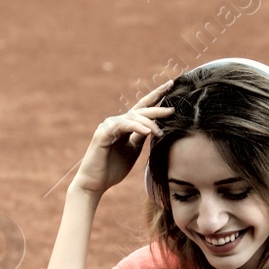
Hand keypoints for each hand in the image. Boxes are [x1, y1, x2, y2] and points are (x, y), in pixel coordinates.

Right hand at [70, 80, 176, 195]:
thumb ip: (141, 136)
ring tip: (160, 132)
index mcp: (126, 125)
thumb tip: (155, 126)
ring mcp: (109, 126)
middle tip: (172, 109)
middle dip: (157, 108)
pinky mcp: (103, 134)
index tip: (171, 85)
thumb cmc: (113, 168)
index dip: (156, 96)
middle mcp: (117, 122)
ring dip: (149, 123)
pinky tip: (147, 132)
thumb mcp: (133, 150)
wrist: (95, 183)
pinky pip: (122, 126)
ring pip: (133, 117)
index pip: (143, 107)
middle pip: (140, 110)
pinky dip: (135, 127)